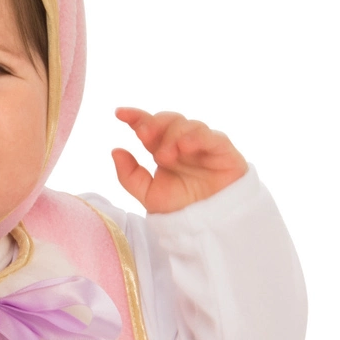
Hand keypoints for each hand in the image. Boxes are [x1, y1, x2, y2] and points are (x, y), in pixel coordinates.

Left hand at [112, 108, 246, 212]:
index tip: (119, 113)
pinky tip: (185, 147)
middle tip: (144, 135)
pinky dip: (198, 137)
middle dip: (154, 123)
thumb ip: (130, 176)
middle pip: (169, 120)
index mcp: (163, 149)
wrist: (208, 225)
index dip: (135, 116)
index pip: (149, 126)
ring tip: (164, 156)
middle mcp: (182, 143)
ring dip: (173, 135)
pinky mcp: (223, 151)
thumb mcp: (149, 195)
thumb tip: (116, 150)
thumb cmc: (181, 208)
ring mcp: (203, 145)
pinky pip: (213, 137)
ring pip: (189, 125)